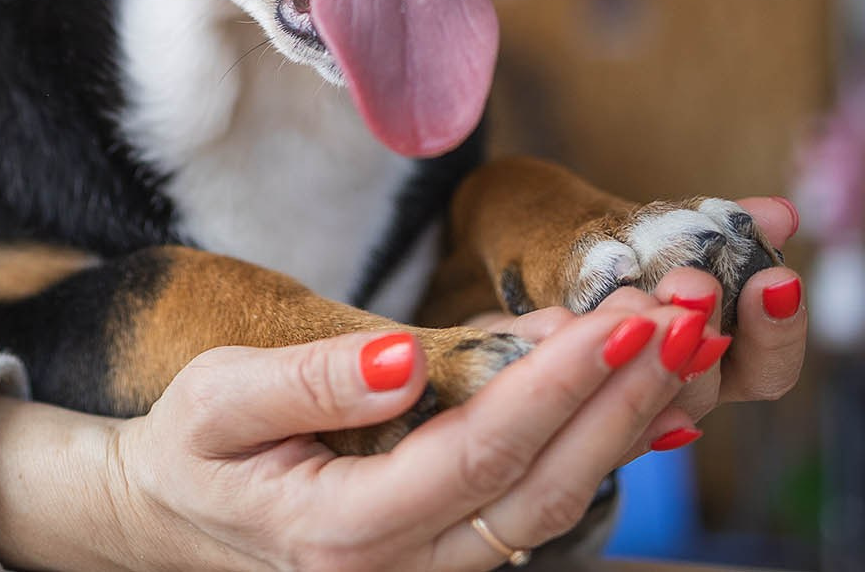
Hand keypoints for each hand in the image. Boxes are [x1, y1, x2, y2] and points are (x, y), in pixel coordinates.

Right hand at [0, 297, 700, 571]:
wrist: (174, 520)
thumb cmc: (193, 449)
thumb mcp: (216, 399)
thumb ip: (307, 382)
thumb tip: (405, 356)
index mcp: (345, 532)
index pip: (478, 453)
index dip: (558, 387)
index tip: (621, 319)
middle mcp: (404, 571)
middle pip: (542, 490)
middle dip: (624, 399)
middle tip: (690, 317)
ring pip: (558, 508)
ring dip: (631, 422)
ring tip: (690, 339)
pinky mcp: (456, 557)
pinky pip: (545, 509)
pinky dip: (601, 444)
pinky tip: (648, 387)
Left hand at [476, 194, 805, 456]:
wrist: (495, 248)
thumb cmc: (586, 241)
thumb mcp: (649, 226)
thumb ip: (713, 231)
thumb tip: (781, 215)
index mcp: (701, 356)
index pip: (766, 371)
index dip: (779, 330)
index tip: (777, 278)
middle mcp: (659, 391)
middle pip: (705, 389)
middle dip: (704, 325)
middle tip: (693, 282)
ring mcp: (601, 397)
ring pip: (638, 396)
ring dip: (642, 338)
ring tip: (633, 294)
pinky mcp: (541, 390)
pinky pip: (559, 381)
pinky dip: (563, 344)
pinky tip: (559, 316)